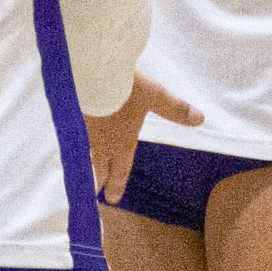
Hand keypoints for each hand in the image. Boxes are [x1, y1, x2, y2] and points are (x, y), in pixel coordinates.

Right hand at [85, 74, 202, 202]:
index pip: (119, 170)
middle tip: (97, 193)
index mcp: (121, 142)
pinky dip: (75, 143)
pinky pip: (74, 136)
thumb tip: (200, 119)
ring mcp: (83, 129)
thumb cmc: (124, 87)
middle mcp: (101, 141)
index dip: (117, 185)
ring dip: (85, 165)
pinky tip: (73, 139)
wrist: (90, 71)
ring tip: (83, 171)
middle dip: (99, 181)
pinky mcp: (71, 114)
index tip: (112, 199)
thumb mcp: (154, 95)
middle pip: (98, 167)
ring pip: (84, 153)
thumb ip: (174, 109)